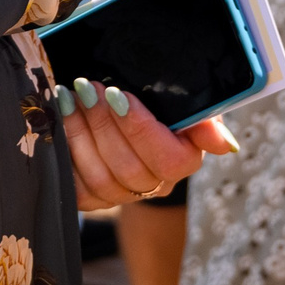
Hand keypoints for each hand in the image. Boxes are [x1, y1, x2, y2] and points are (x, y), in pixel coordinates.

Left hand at [54, 77, 236, 209]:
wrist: (123, 109)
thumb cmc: (160, 103)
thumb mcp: (186, 103)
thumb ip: (205, 120)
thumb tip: (225, 145)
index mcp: (181, 162)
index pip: (170, 161)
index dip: (141, 129)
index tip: (120, 94)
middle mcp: (153, 186)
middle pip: (129, 169)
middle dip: (104, 123)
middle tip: (87, 87)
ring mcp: (121, 195)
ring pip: (101, 178)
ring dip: (80, 133)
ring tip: (69, 96)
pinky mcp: (90, 197)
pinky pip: (76, 188)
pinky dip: (65, 151)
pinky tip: (59, 119)